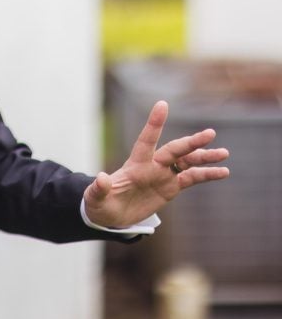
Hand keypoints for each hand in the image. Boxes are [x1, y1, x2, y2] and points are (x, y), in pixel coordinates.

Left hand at [84, 100, 229, 227]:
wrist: (110, 214)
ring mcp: (162, 175)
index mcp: (135, 164)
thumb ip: (99, 188)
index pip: (146, 140)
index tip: (162, 104)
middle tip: (209, 133)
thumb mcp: (95, 198)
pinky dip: (207, 174)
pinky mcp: (170, 187)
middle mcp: (151, 165)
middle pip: (174, 150)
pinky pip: (192, 178)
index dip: (154, 123)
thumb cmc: (99, 203)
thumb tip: (100, 177)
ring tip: (224, 152)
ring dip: (204, 156)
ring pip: (187, 161)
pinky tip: (223, 171)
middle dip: (191, 142)